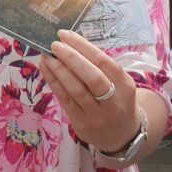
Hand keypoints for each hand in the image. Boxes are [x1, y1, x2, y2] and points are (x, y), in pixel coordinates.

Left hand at [40, 30, 137, 152]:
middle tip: (55, 45)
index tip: (66, 35)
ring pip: (76, 90)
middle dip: (71, 58)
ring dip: (59, 71)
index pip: (104, 62)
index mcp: (125, 86)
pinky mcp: (82, 125)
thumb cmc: (117, 101)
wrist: (121, 136)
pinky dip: (54, 83)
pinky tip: (46, 70)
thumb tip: (71, 45)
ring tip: (46, 56)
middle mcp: (113, 102)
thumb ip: (100, 68)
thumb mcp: (119, 84)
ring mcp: (97, 116)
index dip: (83, 47)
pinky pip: (66, 101)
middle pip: (92, 77)